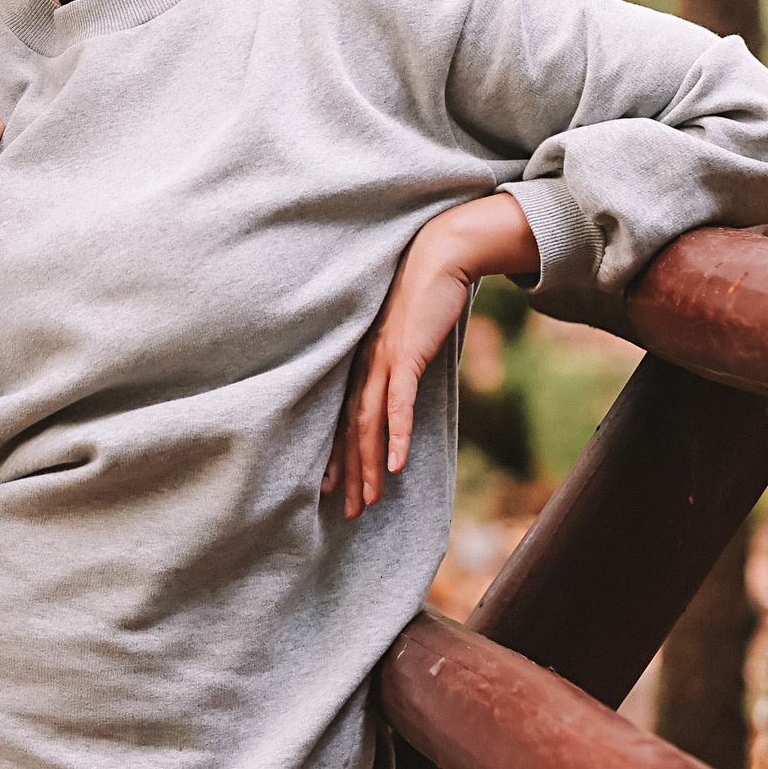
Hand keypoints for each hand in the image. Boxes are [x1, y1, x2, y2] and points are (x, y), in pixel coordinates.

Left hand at [322, 192, 537, 520]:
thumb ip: (398, 359)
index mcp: (362, 361)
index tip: (329, 488)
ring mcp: (384, 360)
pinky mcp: (407, 354)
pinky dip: (396, 435)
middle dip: (350, 473)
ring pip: (371, 423)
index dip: (337, 455)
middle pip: (353, 429)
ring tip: (368, 501)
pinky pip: (400, 403)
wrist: (438, 256)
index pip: (345, 417)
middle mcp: (366, 364)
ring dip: (370, 465)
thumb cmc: (422, 294)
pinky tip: (396, 465)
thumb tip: (399, 382)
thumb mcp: (405, 333)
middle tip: (346, 512)